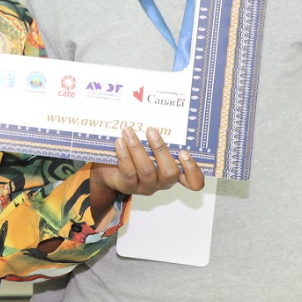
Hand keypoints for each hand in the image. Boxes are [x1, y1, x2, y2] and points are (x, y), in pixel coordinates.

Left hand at [89, 127, 204, 217]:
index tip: (183, 152)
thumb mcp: (148, 147)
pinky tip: (119, 142)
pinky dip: (124, 155)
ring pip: (146, 170)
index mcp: (173, 172)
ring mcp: (146, 186)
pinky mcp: (128, 187)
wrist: (109, 168)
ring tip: (128, 131)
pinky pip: (128, 172)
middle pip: (169, 172)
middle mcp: (162, 182)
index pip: (193, 181)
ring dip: (137, 148)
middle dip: (160, 149)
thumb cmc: (134, 154)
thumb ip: (156, 138)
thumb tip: (156, 114)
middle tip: (151, 130)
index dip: (193, 170)